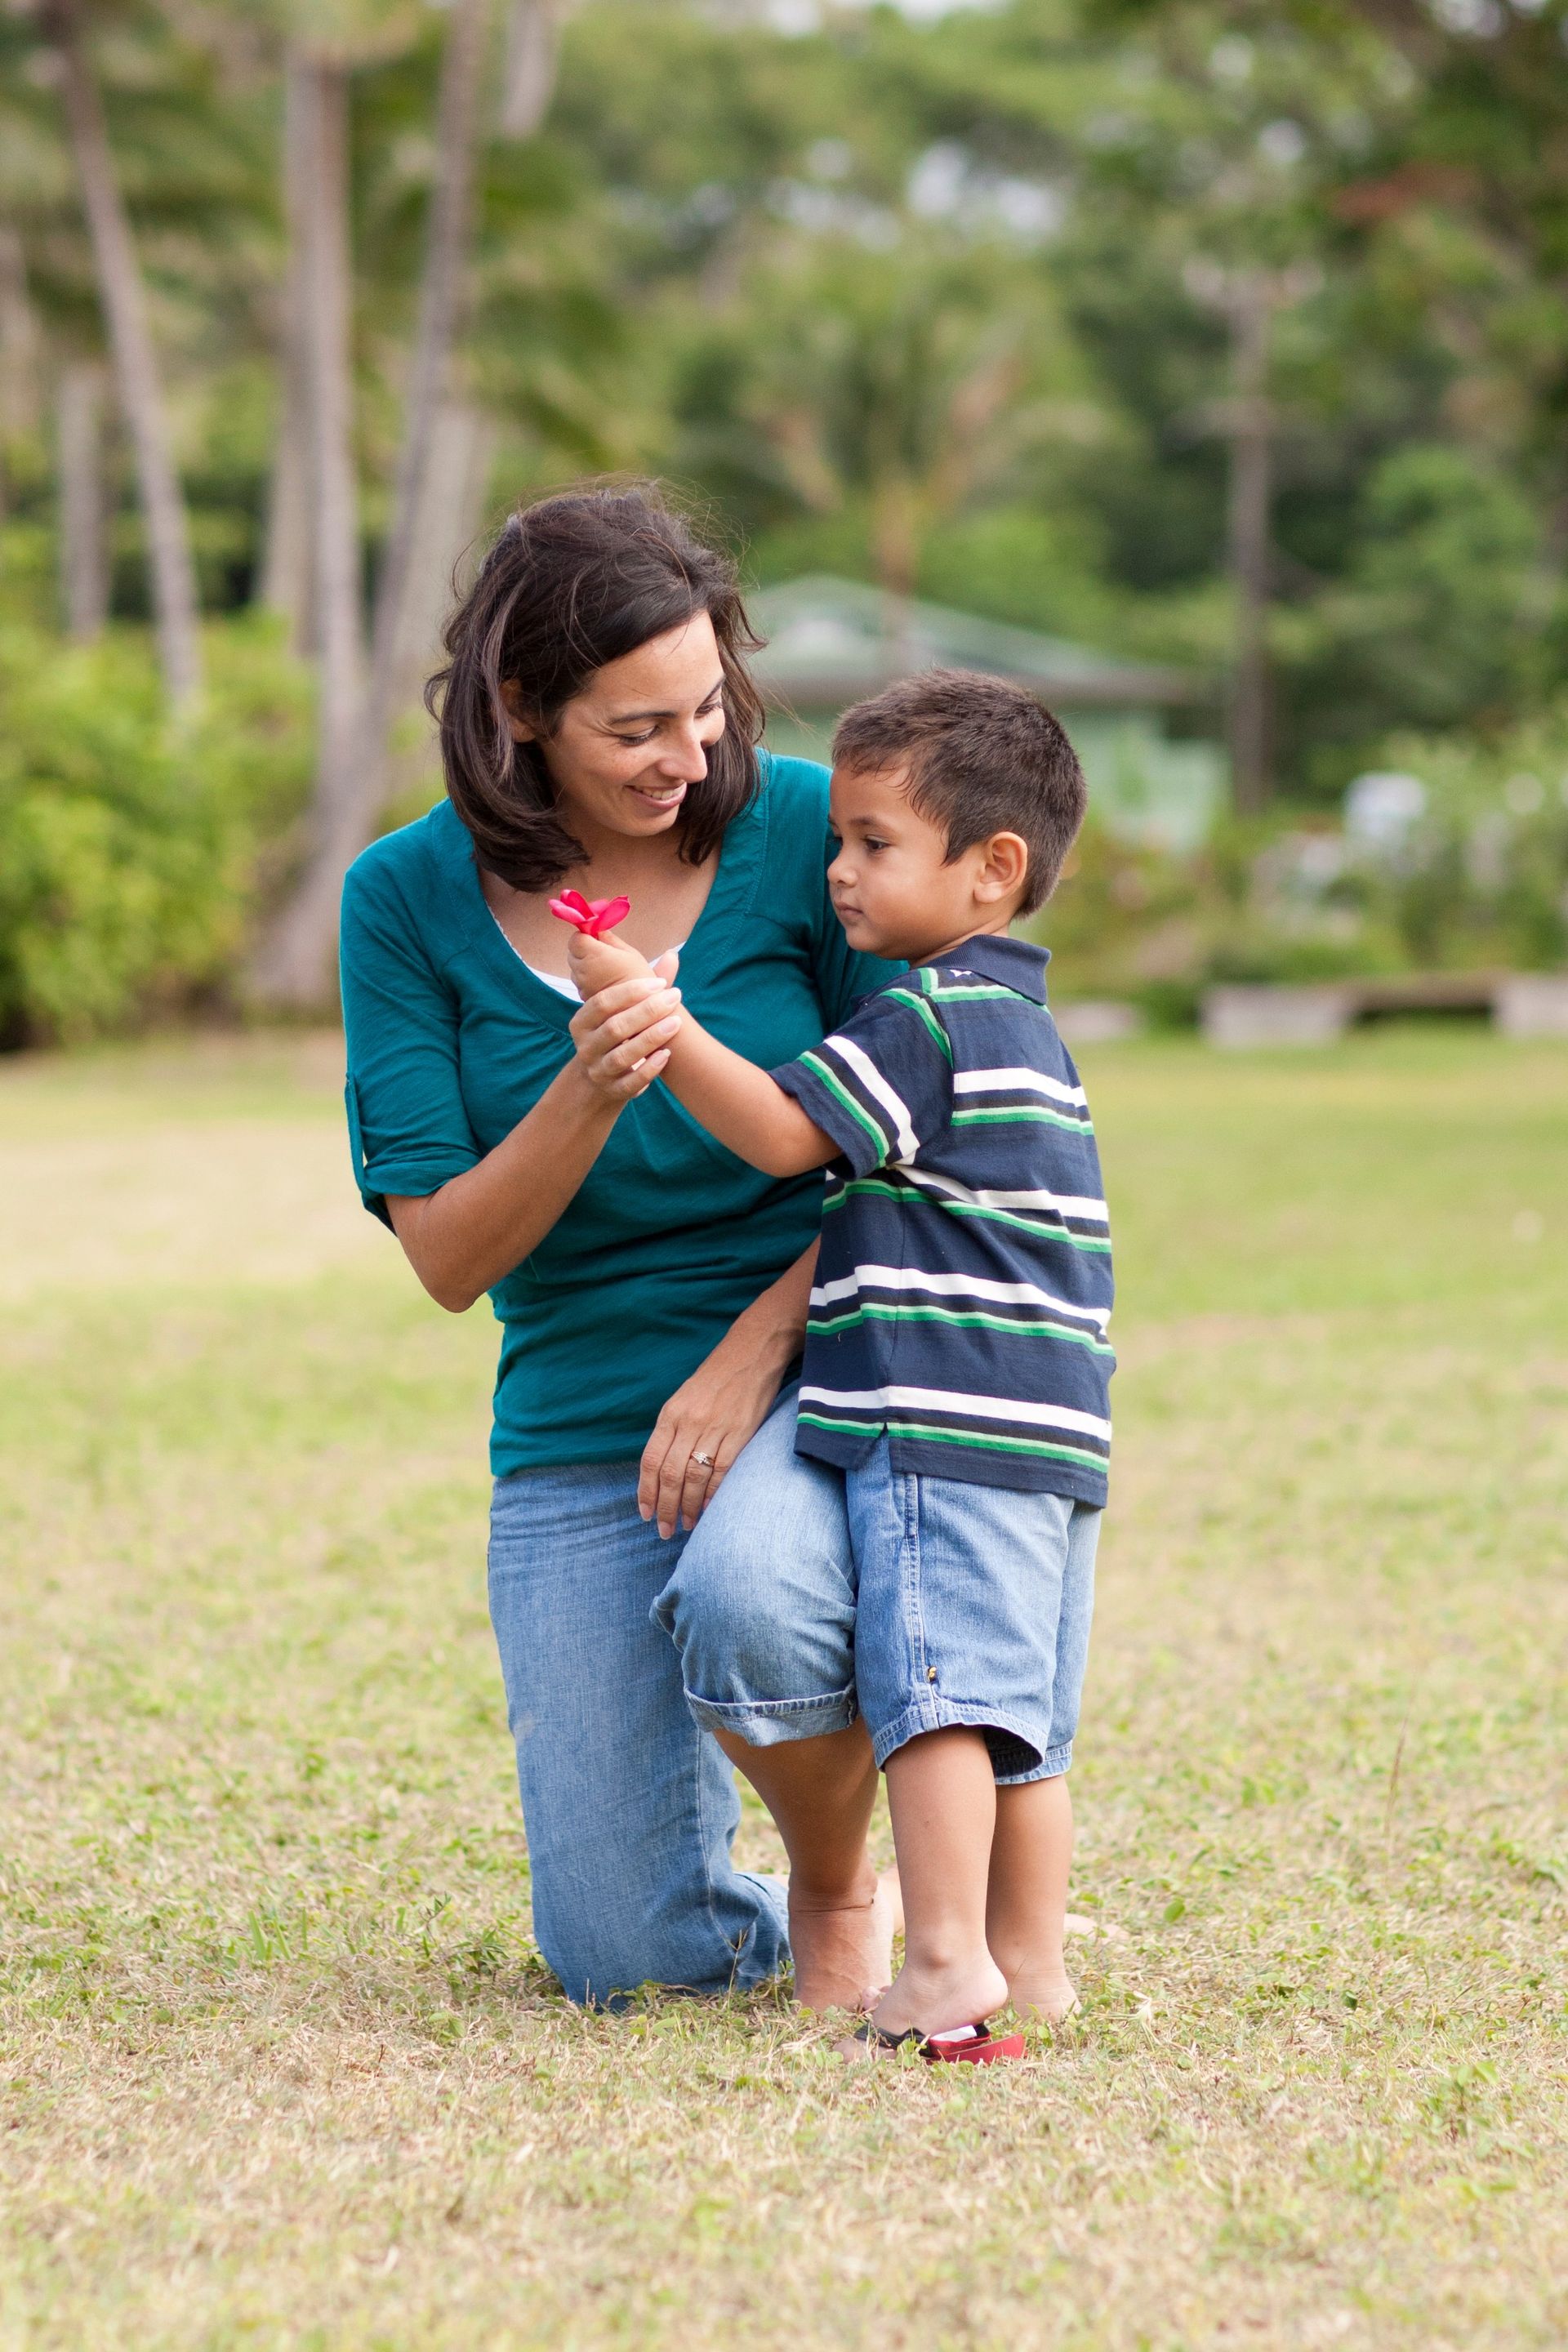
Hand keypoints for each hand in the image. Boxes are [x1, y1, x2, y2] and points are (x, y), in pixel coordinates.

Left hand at [566, 923, 655, 998]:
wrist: (643, 1009)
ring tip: (606, 970)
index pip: (575, 939)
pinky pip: (580, 983)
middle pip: (572, 953)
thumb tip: (598, 930)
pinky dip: (587, 980)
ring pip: (574, 968)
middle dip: (583, 950)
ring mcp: (581, 985)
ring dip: (584, 966)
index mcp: (594, 955)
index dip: (584, 935)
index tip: (596, 937)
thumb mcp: (629, 953)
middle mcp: (583, 970)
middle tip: (603, 953)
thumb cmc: (640, 978)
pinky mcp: (583, 998)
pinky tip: (604, 983)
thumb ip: (609, 939)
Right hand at [568, 965, 681, 1103]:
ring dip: (651, 1038)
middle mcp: (586, 1046)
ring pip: (623, 1055)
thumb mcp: (620, 1012)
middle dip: (646, 1011)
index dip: (630, 991)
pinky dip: (650, 1069)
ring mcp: (597, 1070)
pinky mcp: (612, 1090)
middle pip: (615, 1027)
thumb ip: (645, 987)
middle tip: (674, 997)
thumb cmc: (615, 1036)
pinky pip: (631, 1081)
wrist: (598, 1081)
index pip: (603, 1002)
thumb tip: (672, 955)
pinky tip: (667, 1054)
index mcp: (582, 1021)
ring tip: (676, 1023)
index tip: (659, 983)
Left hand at [638, 1304, 785, 1538]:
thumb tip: (664, 1470)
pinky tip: (708, 1508)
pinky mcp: (741, 1432)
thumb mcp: (684, 1398)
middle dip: (665, 1507)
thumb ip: (673, 1431)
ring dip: (688, 1506)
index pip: (651, 1461)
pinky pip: (722, 1471)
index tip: (645, 1514)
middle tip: (664, 1530)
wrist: (752, 1351)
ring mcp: (715, 1428)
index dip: (646, 1491)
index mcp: (671, 1414)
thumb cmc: (716, 1377)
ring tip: (686, 1524)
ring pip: (694, 1477)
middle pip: (671, 1475)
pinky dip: (713, 1493)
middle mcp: (689, 1422)